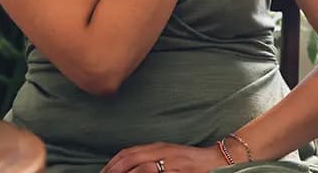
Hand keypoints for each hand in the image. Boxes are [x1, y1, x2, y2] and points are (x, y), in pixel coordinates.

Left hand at [101, 142, 226, 172]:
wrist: (215, 160)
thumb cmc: (190, 161)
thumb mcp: (168, 155)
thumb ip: (151, 158)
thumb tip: (131, 167)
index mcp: (157, 146)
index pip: (128, 152)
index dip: (112, 163)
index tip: (102, 172)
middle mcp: (161, 150)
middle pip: (130, 158)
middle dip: (113, 169)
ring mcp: (168, 160)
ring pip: (140, 166)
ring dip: (126, 172)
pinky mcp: (176, 169)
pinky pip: (155, 172)